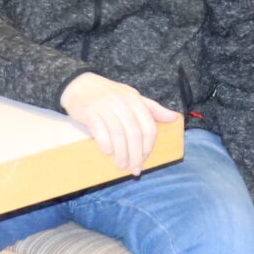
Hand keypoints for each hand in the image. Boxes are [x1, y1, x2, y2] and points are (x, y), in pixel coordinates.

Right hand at [60, 73, 177, 174]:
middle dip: (136, 155)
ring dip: (121, 153)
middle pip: (134, 133)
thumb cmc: (108, 93)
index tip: (145, 159)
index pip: (148, 126)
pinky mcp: (89, 111)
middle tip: (134, 169)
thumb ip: (152, 108)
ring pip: (118, 133)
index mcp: (135, 100)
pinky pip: (100, 129)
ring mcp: (105, 106)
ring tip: (121, 165)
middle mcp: (122, 102)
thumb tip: (174, 117)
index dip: (148, 146)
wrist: (79, 84)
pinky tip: (107, 152)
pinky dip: (105, 142)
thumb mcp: (132, 96)